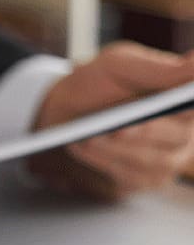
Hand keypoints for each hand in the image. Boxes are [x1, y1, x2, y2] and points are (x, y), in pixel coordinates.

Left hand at [29, 42, 193, 199]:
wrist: (64, 109)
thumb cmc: (97, 83)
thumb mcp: (120, 65)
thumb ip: (158, 68)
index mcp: (185, 101)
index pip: (192, 108)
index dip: (180, 111)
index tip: (158, 112)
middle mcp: (182, 133)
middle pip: (176, 138)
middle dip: (144, 133)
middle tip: (118, 130)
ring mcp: (166, 160)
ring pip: (152, 162)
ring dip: (118, 150)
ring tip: (89, 139)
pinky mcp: (142, 179)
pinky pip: (130, 177)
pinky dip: (104, 162)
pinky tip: (82, 148)